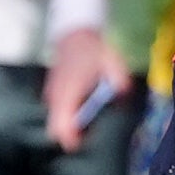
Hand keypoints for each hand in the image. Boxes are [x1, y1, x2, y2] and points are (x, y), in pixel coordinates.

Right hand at [45, 25, 120, 151]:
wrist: (74, 34)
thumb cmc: (93, 50)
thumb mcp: (112, 62)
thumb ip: (119, 79)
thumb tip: (123, 93)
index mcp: (68, 93)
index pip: (60, 126)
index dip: (71, 139)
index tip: (85, 140)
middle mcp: (55, 97)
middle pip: (54, 129)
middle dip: (71, 134)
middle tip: (89, 129)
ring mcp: (51, 95)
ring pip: (55, 121)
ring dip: (70, 124)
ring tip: (89, 116)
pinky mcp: (52, 92)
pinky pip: (56, 112)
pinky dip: (68, 115)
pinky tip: (83, 105)